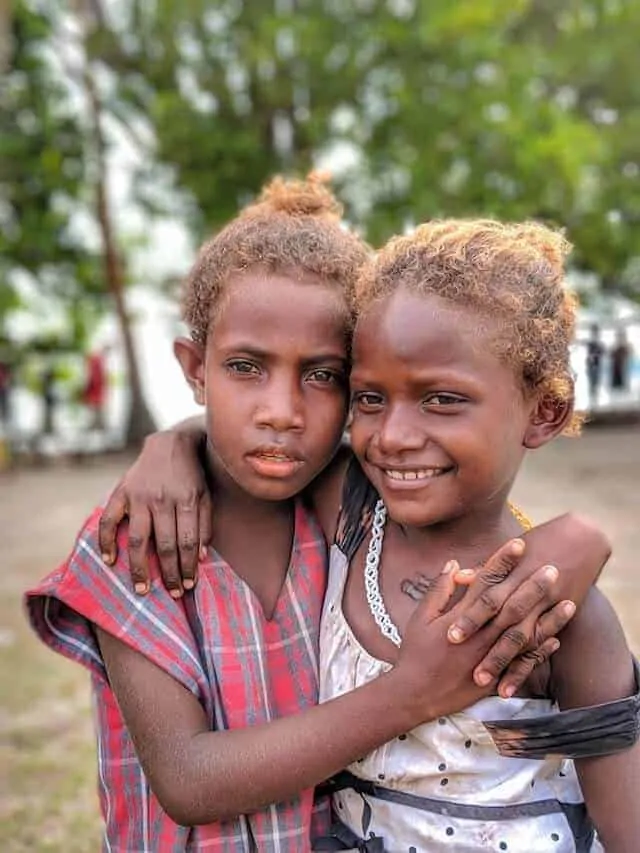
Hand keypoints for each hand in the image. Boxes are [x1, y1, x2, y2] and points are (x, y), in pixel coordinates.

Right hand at [98, 430, 210, 597]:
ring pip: (138, 538)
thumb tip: (201, 556)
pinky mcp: (122, 491)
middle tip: (172, 594)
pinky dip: (106, 541)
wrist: (170, 444)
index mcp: (187, 501)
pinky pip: (109, 520)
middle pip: (165, 545)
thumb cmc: (192, 475)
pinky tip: (110, 560)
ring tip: (142, 588)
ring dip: (139, 566)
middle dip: (169, 573)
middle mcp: (163, 500)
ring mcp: (140, 496)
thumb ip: (205, 524)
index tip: (189, 585)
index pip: (187, 542)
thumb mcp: (206, 495)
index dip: (188, 566)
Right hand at [392, 543, 574, 721]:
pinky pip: (521, 664)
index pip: (485, 584)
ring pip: (524, 635)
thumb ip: (439, 590)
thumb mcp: (420, 617)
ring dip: (547, 619)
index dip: (502, 563)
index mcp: (460, 619)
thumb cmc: (414, 653)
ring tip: (569, 602)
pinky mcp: (493, 678)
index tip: (518, 544)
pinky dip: (539, 651)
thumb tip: (455, 565)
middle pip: (511, 607)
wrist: (413, 694)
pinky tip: (556, 638)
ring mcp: (488, 659)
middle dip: (533, 586)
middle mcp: (478, 637)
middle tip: (553, 568)